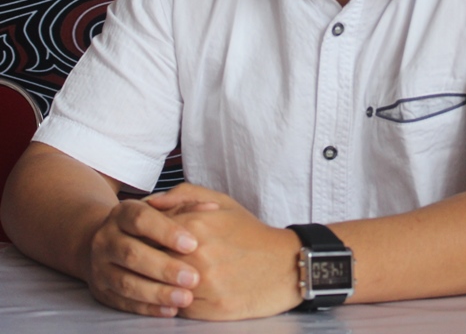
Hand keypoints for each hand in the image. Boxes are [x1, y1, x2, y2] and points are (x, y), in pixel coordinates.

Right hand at [86, 197, 202, 317]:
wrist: (112, 242)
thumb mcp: (167, 208)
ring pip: (125, 282)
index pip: (141, 220)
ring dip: (157, 292)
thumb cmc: (152, 223)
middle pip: (131, 253)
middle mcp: (106, 238)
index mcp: (123, 212)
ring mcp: (100, 266)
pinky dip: (147, 307)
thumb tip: (211, 208)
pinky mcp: (101, 291)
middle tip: (193, 278)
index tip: (193, 244)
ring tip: (185, 298)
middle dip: (164, 267)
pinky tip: (170, 309)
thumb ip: (188, 205)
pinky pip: (123, 302)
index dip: (166, 232)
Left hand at [147, 184, 302, 319]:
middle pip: (147, 260)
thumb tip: (150, 203)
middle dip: (145, 261)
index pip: (146, 232)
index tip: (141, 240)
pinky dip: (172, 302)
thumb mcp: (223, 203)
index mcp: (196, 224)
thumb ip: (184, 195)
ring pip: (158, 287)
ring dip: (156, 284)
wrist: (285, 266)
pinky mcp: (208, 309)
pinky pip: (174, 307)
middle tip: (147, 261)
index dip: (141, 237)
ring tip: (162, 279)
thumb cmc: (251, 234)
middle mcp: (195, 254)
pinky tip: (180, 294)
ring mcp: (201, 284)